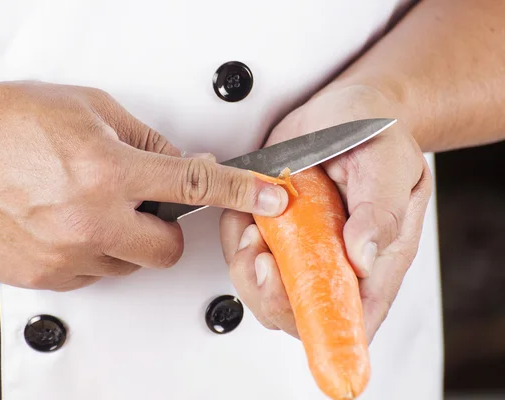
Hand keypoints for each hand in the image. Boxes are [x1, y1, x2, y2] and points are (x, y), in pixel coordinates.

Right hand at [0, 80, 288, 290]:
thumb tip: (178, 162)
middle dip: (166, 230)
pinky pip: (92, 274)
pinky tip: (67, 224)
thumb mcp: (87, 110)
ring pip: (128, 265)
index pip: (193, 184)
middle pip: (168, 249)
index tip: (269, 198)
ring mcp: (66, 253)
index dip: (240, 191)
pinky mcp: (46, 275)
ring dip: (123, 240)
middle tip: (144, 208)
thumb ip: (142, 140)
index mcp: (105, 169)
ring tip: (88, 208)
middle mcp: (89, 218)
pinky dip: (91, 253)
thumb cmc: (5, 124)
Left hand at [219, 85, 432, 341]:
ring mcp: (301, 248)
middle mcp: (335, 261)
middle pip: (299, 313)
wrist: (342, 109)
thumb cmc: (374, 133)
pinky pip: (243, 253)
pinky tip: (247, 215)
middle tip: (264, 254)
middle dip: (270, 293)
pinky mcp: (273, 232)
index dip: (323, 320)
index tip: (296, 292)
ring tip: (255, 227)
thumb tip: (364, 259)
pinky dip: (235, 239)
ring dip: (247, 265)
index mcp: (377, 258)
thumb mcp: (388, 162)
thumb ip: (381, 211)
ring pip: (263, 288)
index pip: (355, 317)